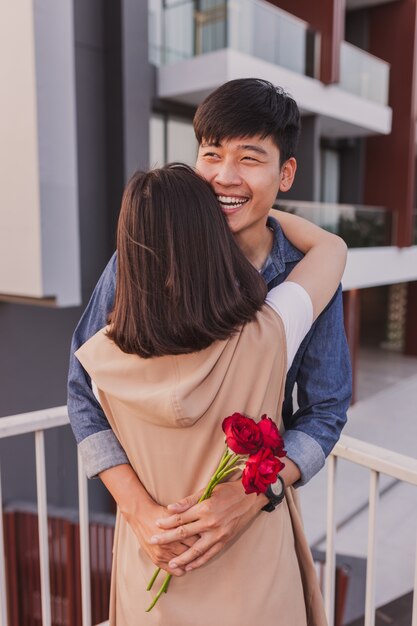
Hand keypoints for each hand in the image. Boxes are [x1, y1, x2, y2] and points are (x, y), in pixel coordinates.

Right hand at [99, 464, 199, 576]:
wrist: (141, 516)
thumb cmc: (160, 512)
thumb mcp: (175, 512)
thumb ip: (189, 518)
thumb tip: (204, 523)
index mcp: (176, 530)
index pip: (196, 540)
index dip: (204, 540)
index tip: (208, 539)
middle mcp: (170, 544)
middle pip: (191, 552)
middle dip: (199, 551)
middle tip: (205, 549)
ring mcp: (163, 554)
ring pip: (184, 563)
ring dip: (191, 561)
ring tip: (196, 557)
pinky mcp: (157, 560)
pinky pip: (175, 571)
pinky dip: (182, 569)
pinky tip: (186, 564)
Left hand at [150, 480, 267, 571]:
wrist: (250, 496)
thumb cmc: (228, 490)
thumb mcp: (208, 490)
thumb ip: (189, 501)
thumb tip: (171, 508)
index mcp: (205, 508)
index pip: (181, 518)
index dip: (167, 522)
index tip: (156, 525)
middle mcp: (210, 523)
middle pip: (184, 534)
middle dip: (167, 539)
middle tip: (153, 542)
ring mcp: (218, 534)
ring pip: (196, 550)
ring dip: (182, 558)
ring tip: (170, 563)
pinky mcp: (225, 540)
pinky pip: (210, 554)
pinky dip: (199, 561)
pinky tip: (190, 566)